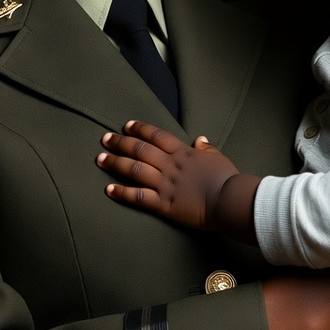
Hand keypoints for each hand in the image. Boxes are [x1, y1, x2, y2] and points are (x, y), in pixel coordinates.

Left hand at [98, 120, 252, 235]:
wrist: (230, 200)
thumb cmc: (227, 180)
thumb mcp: (218, 158)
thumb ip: (207, 149)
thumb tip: (200, 140)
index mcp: (184, 153)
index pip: (157, 136)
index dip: (140, 129)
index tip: (127, 125)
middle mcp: (171, 165)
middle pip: (140, 149)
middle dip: (120, 142)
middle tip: (105, 138)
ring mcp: (165, 184)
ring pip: (135, 169)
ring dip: (115, 163)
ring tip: (100, 159)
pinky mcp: (164, 204)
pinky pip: (138, 196)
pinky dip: (122, 192)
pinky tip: (108, 189)